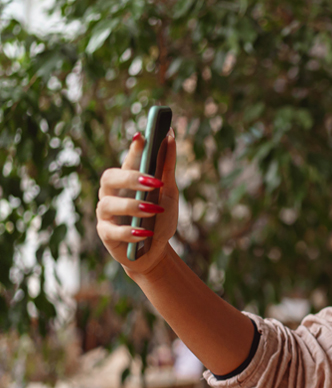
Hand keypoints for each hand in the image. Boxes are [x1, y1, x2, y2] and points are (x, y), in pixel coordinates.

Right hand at [96, 130, 177, 274]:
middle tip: (154, 182)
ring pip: (108, 204)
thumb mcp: (169, 194)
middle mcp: (112, 194)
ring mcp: (106, 214)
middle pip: (109, 177)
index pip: (127, 160)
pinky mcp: (106, 234)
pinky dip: (130, 231)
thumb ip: (167, 168)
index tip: (143, 137)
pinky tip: (145, 232)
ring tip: (153, 210)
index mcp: (127, 180)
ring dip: (132, 206)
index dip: (134, 149)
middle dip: (130, 178)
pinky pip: (112, 231)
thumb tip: (170, 137)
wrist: (156, 251)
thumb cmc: (160, 219)